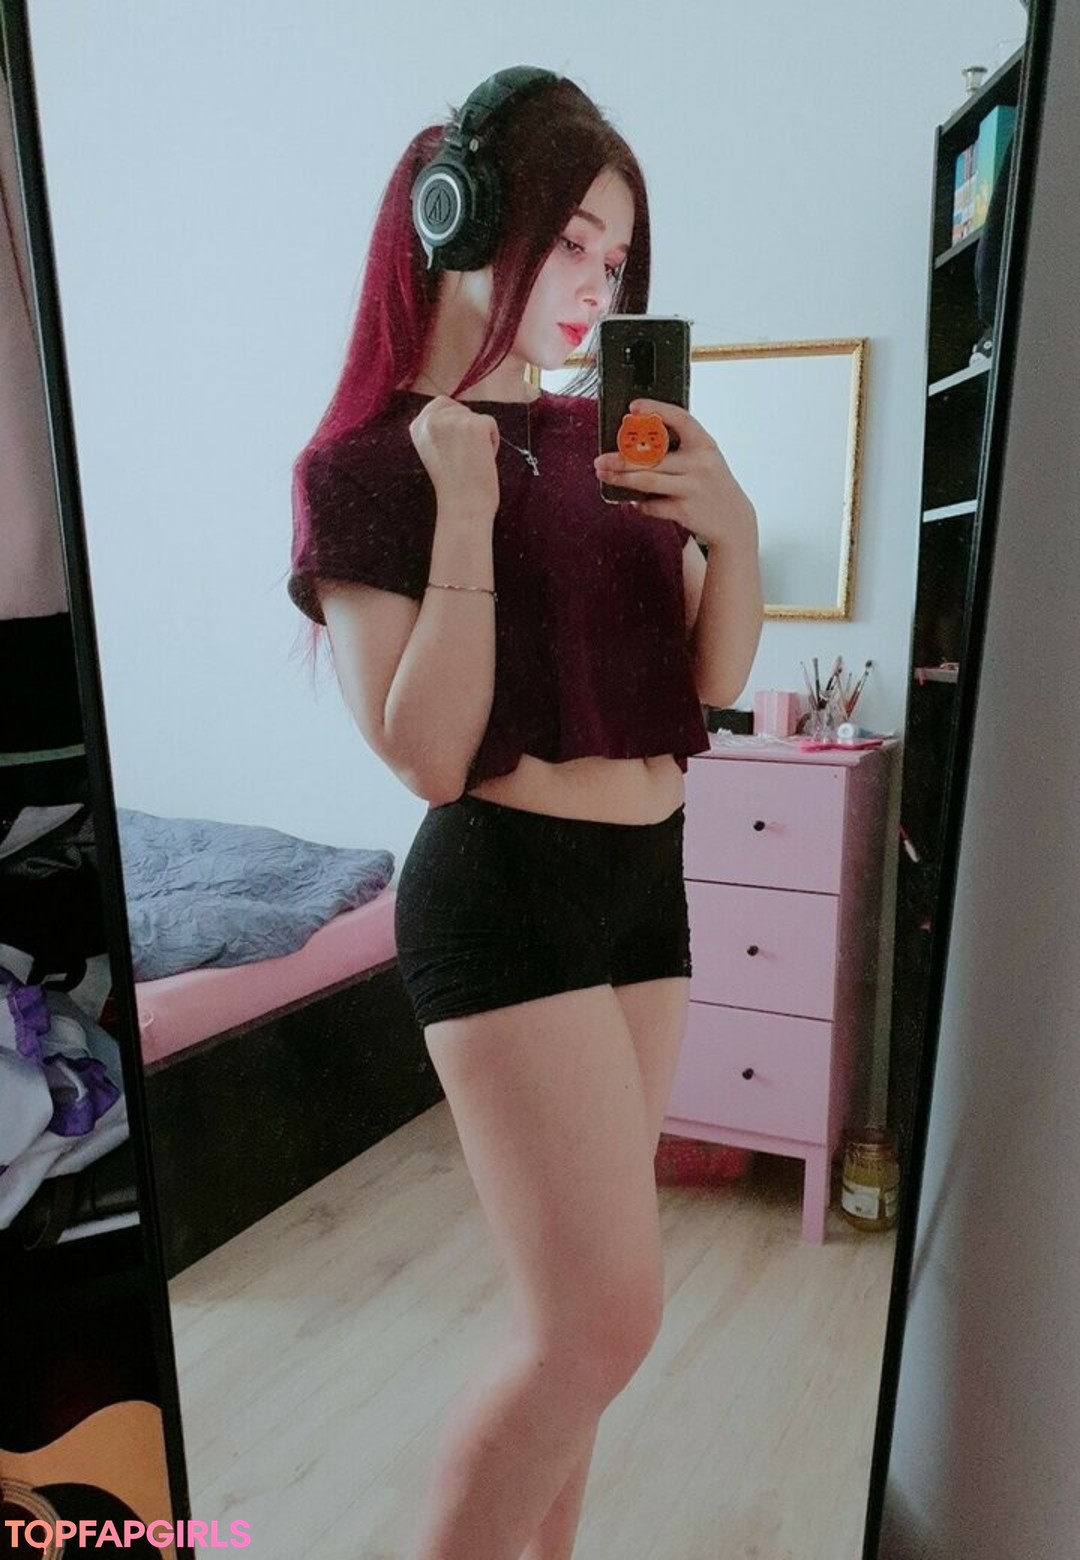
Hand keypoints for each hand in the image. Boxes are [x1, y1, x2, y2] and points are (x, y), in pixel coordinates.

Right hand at [409, 395, 500, 520]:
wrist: (462, 507)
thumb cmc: (452, 486)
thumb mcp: (434, 451)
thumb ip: (439, 430)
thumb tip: (457, 412)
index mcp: (417, 426)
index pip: (442, 403)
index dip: (456, 422)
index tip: (455, 448)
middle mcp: (431, 419)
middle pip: (462, 409)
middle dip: (468, 430)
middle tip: (463, 459)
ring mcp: (452, 419)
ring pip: (477, 418)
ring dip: (480, 438)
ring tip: (470, 462)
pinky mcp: (474, 424)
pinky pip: (491, 424)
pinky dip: (493, 442)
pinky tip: (481, 461)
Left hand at [593, 398, 756, 549]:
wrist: (733, 520)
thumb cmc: (711, 485)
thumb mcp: (704, 459)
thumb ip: (678, 449)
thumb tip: (635, 445)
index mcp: (704, 443)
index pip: (679, 418)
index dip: (656, 409)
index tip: (633, 408)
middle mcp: (700, 463)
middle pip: (652, 456)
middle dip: (621, 458)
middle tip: (601, 459)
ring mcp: (692, 486)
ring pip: (647, 480)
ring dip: (621, 478)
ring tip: (605, 475)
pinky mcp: (685, 510)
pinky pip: (652, 505)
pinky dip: (639, 504)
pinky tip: (634, 501)